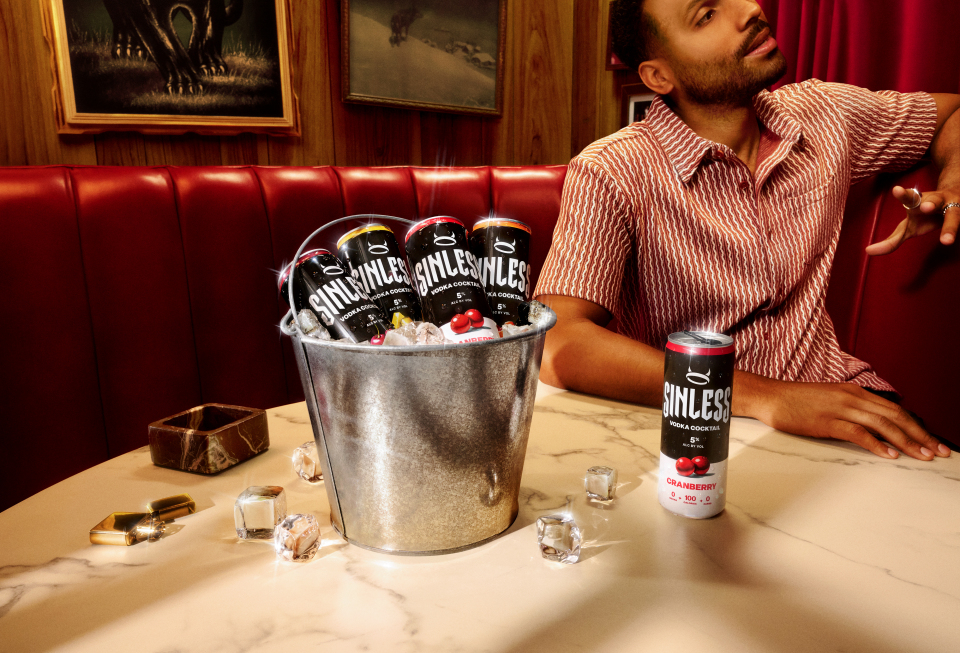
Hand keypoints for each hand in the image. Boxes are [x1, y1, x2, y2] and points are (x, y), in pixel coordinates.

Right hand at [738, 375, 949, 459]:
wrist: (770, 396)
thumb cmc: (796, 402)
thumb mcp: (830, 402)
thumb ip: (852, 411)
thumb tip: (873, 428)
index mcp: (854, 392)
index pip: (894, 410)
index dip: (917, 426)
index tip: (933, 442)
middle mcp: (852, 397)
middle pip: (895, 417)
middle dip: (920, 435)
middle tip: (939, 452)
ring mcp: (840, 408)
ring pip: (882, 424)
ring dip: (906, 441)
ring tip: (922, 456)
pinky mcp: (827, 420)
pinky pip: (857, 432)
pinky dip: (876, 444)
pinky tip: (889, 455)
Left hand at [865, 185, 959, 254]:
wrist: (956, 197)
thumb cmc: (926, 217)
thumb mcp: (909, 228)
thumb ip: (892, 240)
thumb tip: (868, 251)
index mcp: (920, 202)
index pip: (911, 198)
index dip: (904, 194)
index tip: (896, 190)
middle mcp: (938, 201)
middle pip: (935, 201)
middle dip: (931, 203)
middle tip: (926, 207)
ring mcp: (955, 207)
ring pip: (954, 215)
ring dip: (950, 227)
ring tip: (946, 241)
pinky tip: (956, 240)